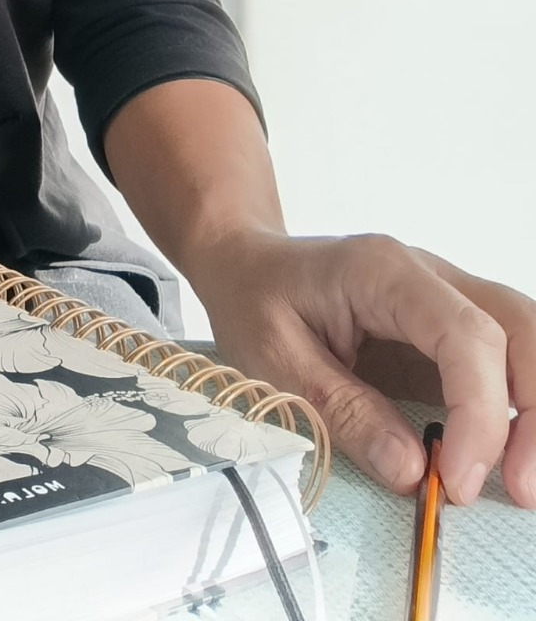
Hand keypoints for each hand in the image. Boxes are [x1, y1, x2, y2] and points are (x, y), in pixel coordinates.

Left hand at [191, 229, 535, 508]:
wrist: (245, 262)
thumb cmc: (254, 297)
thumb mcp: (274, 358)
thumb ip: (344, 411)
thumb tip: (413, 472)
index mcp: (383, 272)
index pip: (465, 335)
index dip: (479, 412)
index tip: (457, 479)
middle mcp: (430, 277)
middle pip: (519, 329)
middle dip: (534, 414)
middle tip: (518, 491)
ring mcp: (446, 300)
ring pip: (526, 341)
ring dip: (534, 412)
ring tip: (519, 483)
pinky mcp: (449, 332)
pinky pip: (506, 361)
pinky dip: (517, 408)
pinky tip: (504, 456)